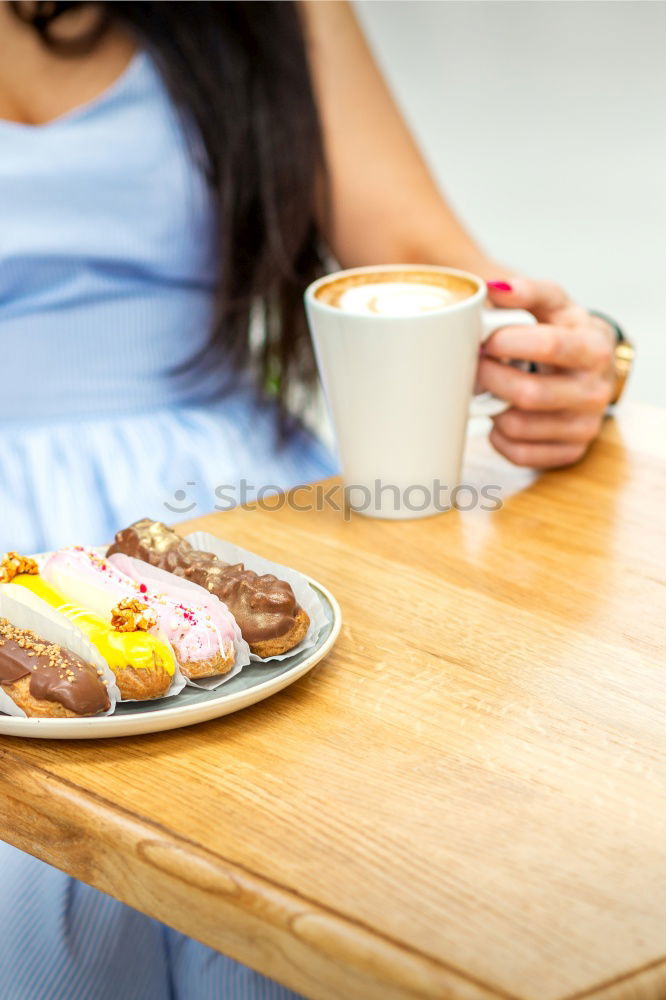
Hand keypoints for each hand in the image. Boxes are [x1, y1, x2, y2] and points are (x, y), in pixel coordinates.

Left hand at [478, 277, 615, 467]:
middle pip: (530, 393)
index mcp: (594, 348)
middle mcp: (595, 391)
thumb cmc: (564, 332)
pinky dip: (500, 437)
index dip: (509, 342)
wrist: (590, 368)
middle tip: (476, 366)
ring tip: (488, 390)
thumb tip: (495, 289)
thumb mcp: (552, 305)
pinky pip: (521, 454)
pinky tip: (500, 416)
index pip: (550, 345)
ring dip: (492, 409)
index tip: (486, 339)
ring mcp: (584, 426)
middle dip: (492, 378)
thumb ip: (527, 292)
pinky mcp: (570, 452)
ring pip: (520, 427)